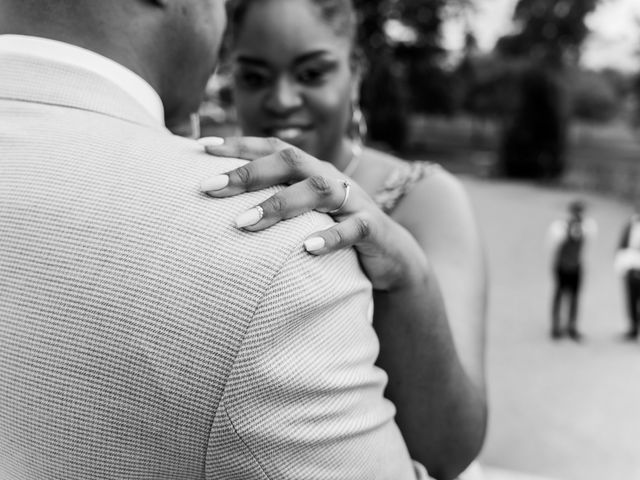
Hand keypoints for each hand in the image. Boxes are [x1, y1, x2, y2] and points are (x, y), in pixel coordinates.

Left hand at [198, 136, 424, 290]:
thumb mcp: (305, 213)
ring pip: (317, 190)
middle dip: (248, 172)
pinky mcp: (372, 228)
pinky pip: (353, 229)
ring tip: (244, 222)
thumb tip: (224, 205)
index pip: (272, 147)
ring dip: (279, 205)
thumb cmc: (335, 230)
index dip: (239, 144)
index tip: (201, 148)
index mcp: (310, 170)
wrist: (391, 254)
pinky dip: (331, 237)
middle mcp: (329, 177)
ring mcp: (353, 201)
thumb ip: (275, 201)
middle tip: (209, 187)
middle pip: (289, 161)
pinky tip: (307, 249)